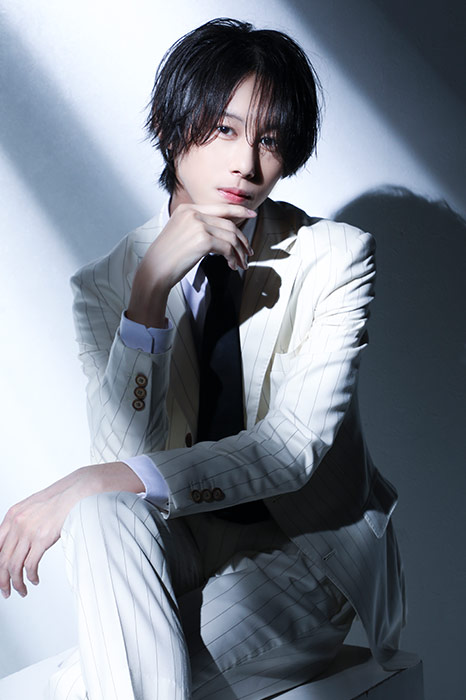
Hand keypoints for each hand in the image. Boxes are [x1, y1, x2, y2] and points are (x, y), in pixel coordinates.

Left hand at [0, 462, 142, 597]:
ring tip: (21, 589)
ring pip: (13, 566)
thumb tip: (15, 543)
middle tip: (6, 590)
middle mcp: (16, 524)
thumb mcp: (31, 507)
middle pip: (1, 560)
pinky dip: (30, 576)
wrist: (76, 492)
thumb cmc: (58, 499)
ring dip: (16, 582)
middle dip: (2, 580)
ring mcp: (28, 531)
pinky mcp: (42, 538)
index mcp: (12, 516)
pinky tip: (34, 579)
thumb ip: (20, 522)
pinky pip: (30, 565)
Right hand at [127, 203, 255, 327]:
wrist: (155, 270)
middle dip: (242, 240)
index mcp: (187, 209)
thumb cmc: (167, 257)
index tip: (251, 214)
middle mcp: (193, 213)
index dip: (239, 210)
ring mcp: (198, 225)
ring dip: (239, 252)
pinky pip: (227, 248)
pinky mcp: (203, 240)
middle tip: (248, 253)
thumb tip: (223, 232)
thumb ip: (199, 226)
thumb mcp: (181, 233)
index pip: (219, 207)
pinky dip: (233, 258)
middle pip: (229, 224)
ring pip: (231, 236)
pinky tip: (231, 265)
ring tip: (241, 263)